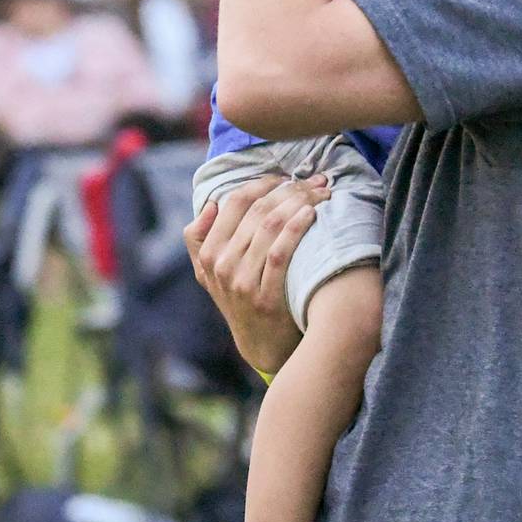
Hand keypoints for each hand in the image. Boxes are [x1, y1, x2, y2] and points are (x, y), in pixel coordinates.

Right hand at [184, 173, 331, 373]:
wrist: (262, 344)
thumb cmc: (241, 298)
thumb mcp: (209, 273)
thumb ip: (200, 239)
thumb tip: (209, 205)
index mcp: (208, 253)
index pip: (234, 202)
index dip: (263, 183)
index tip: (286, 176)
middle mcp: (222, 266)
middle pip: (257, 210)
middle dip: (289, 188)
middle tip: (314, 179)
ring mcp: (243, 283)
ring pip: (270, 226)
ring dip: (300, 202)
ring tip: (321, 192)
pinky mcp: (266, 297)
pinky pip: (281, 253)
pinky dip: (296, 228)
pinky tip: (312, 214)